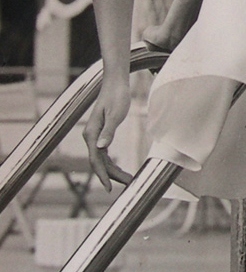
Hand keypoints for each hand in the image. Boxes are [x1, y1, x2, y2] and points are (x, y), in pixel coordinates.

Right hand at [84, 76, 134, 190]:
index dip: (102, 175)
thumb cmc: (117, 96)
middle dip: (112, 176)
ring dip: (113, 171)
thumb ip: (108, 131)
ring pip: (102, 159)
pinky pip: (104, 153)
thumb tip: (101, 147)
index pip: (96, 160)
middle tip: (128, 184)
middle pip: (99, 162)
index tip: (109, 188)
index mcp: (92, 133)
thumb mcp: (116, 114)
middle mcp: (91, 136)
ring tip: (128, 180)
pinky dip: (111, 163)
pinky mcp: (102, 132)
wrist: (115, 83)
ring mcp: (95, 135)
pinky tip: (119, 169)